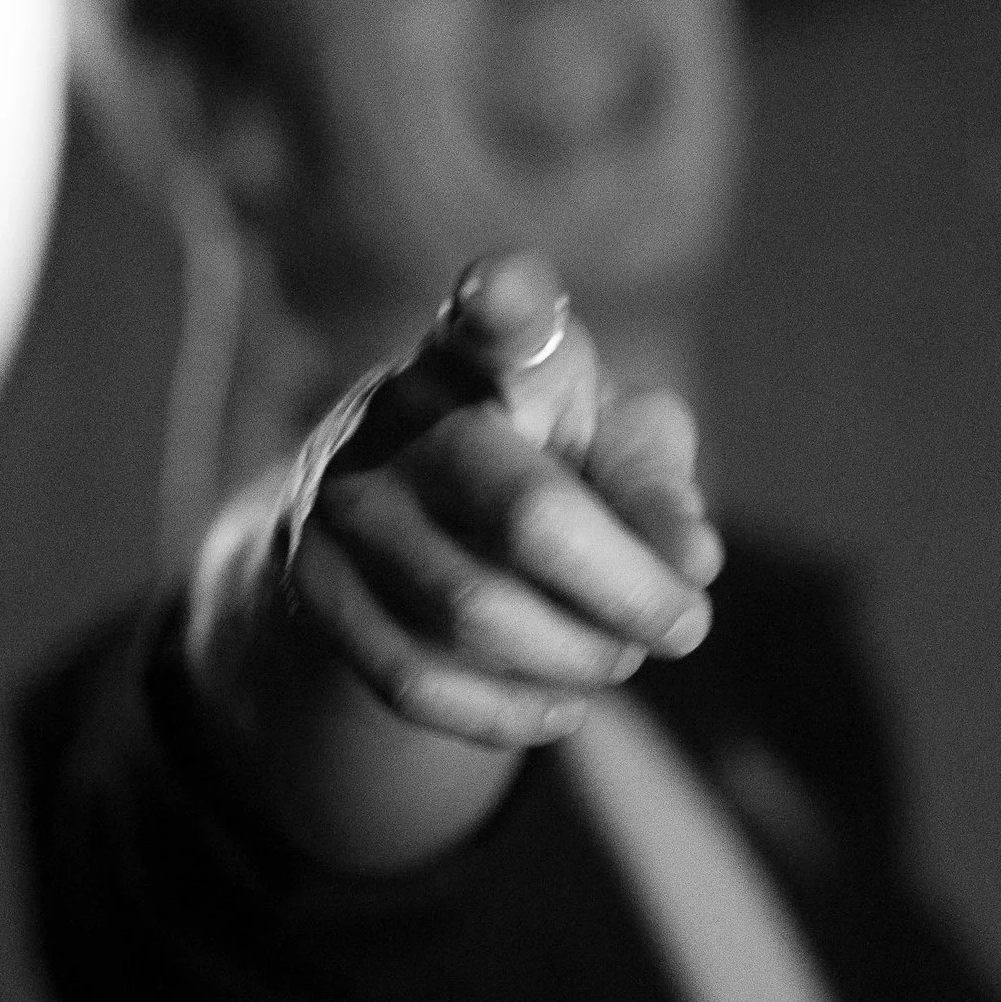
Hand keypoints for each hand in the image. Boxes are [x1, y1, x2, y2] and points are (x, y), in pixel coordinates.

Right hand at [286, 252, 721, 748]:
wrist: (397, 518)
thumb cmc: (545, 456)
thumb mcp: (613, 442)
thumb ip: (656, 480)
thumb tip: (690, 559)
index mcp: (491, 348)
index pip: (498, 316)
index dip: (504, 301)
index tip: (503, 290)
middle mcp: (405, 408)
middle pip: (527, 514)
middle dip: (630, 592)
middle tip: (686, 623)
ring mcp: (344, 496)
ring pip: (477, 612)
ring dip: (578, 659)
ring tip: (619, 658)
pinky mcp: (310, 582)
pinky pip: (417, 681)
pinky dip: (508, 711)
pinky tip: (559, 702)